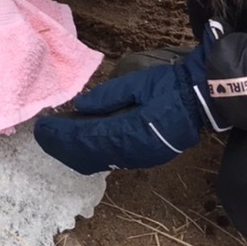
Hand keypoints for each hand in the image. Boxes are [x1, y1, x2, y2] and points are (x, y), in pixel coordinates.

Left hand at [34, 33, 223, 174]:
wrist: (205, 100)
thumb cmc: (172, 87)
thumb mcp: (138, 84)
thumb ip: (107, 97)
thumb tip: (79, 106)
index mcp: (132, 133)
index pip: (86, 137)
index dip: (61, 133)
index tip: (42, 125)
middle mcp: (133, 153)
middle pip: (87, 155)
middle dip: (61, 146)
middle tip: (41, 133)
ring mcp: (139, 158)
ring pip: (96, 161)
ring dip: (72, 151)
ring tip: (54, 137)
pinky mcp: (144, 158)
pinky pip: (109, 159)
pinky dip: (88, 153)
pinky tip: (78, 144)